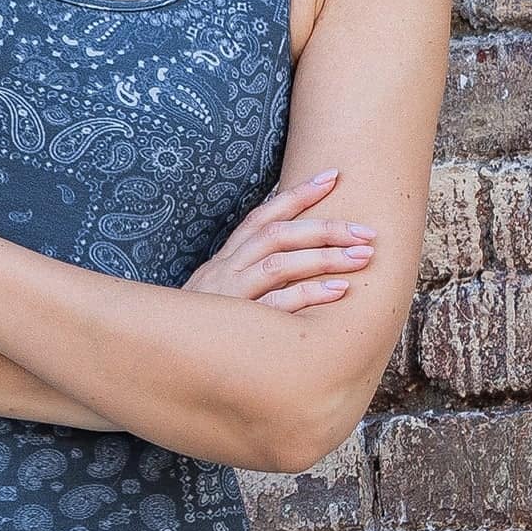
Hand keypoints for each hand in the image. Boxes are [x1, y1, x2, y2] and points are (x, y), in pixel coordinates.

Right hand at [186, 166, 378, 314]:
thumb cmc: (203, 325)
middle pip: (278, 235)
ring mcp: (230, 295)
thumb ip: (250, 271)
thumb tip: (295, 255)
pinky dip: (308, 295)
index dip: (297, 194)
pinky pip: (275, 305)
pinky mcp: (235, 325)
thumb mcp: (220, 289)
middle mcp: (227, 268)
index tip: (333, 176)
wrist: (164, 354)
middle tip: (367, 232)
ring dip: (325, 258)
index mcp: (226, 257)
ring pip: (279, 264)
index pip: (263, 216)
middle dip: (326, 228)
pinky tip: (339, 291)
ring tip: (362, 257)